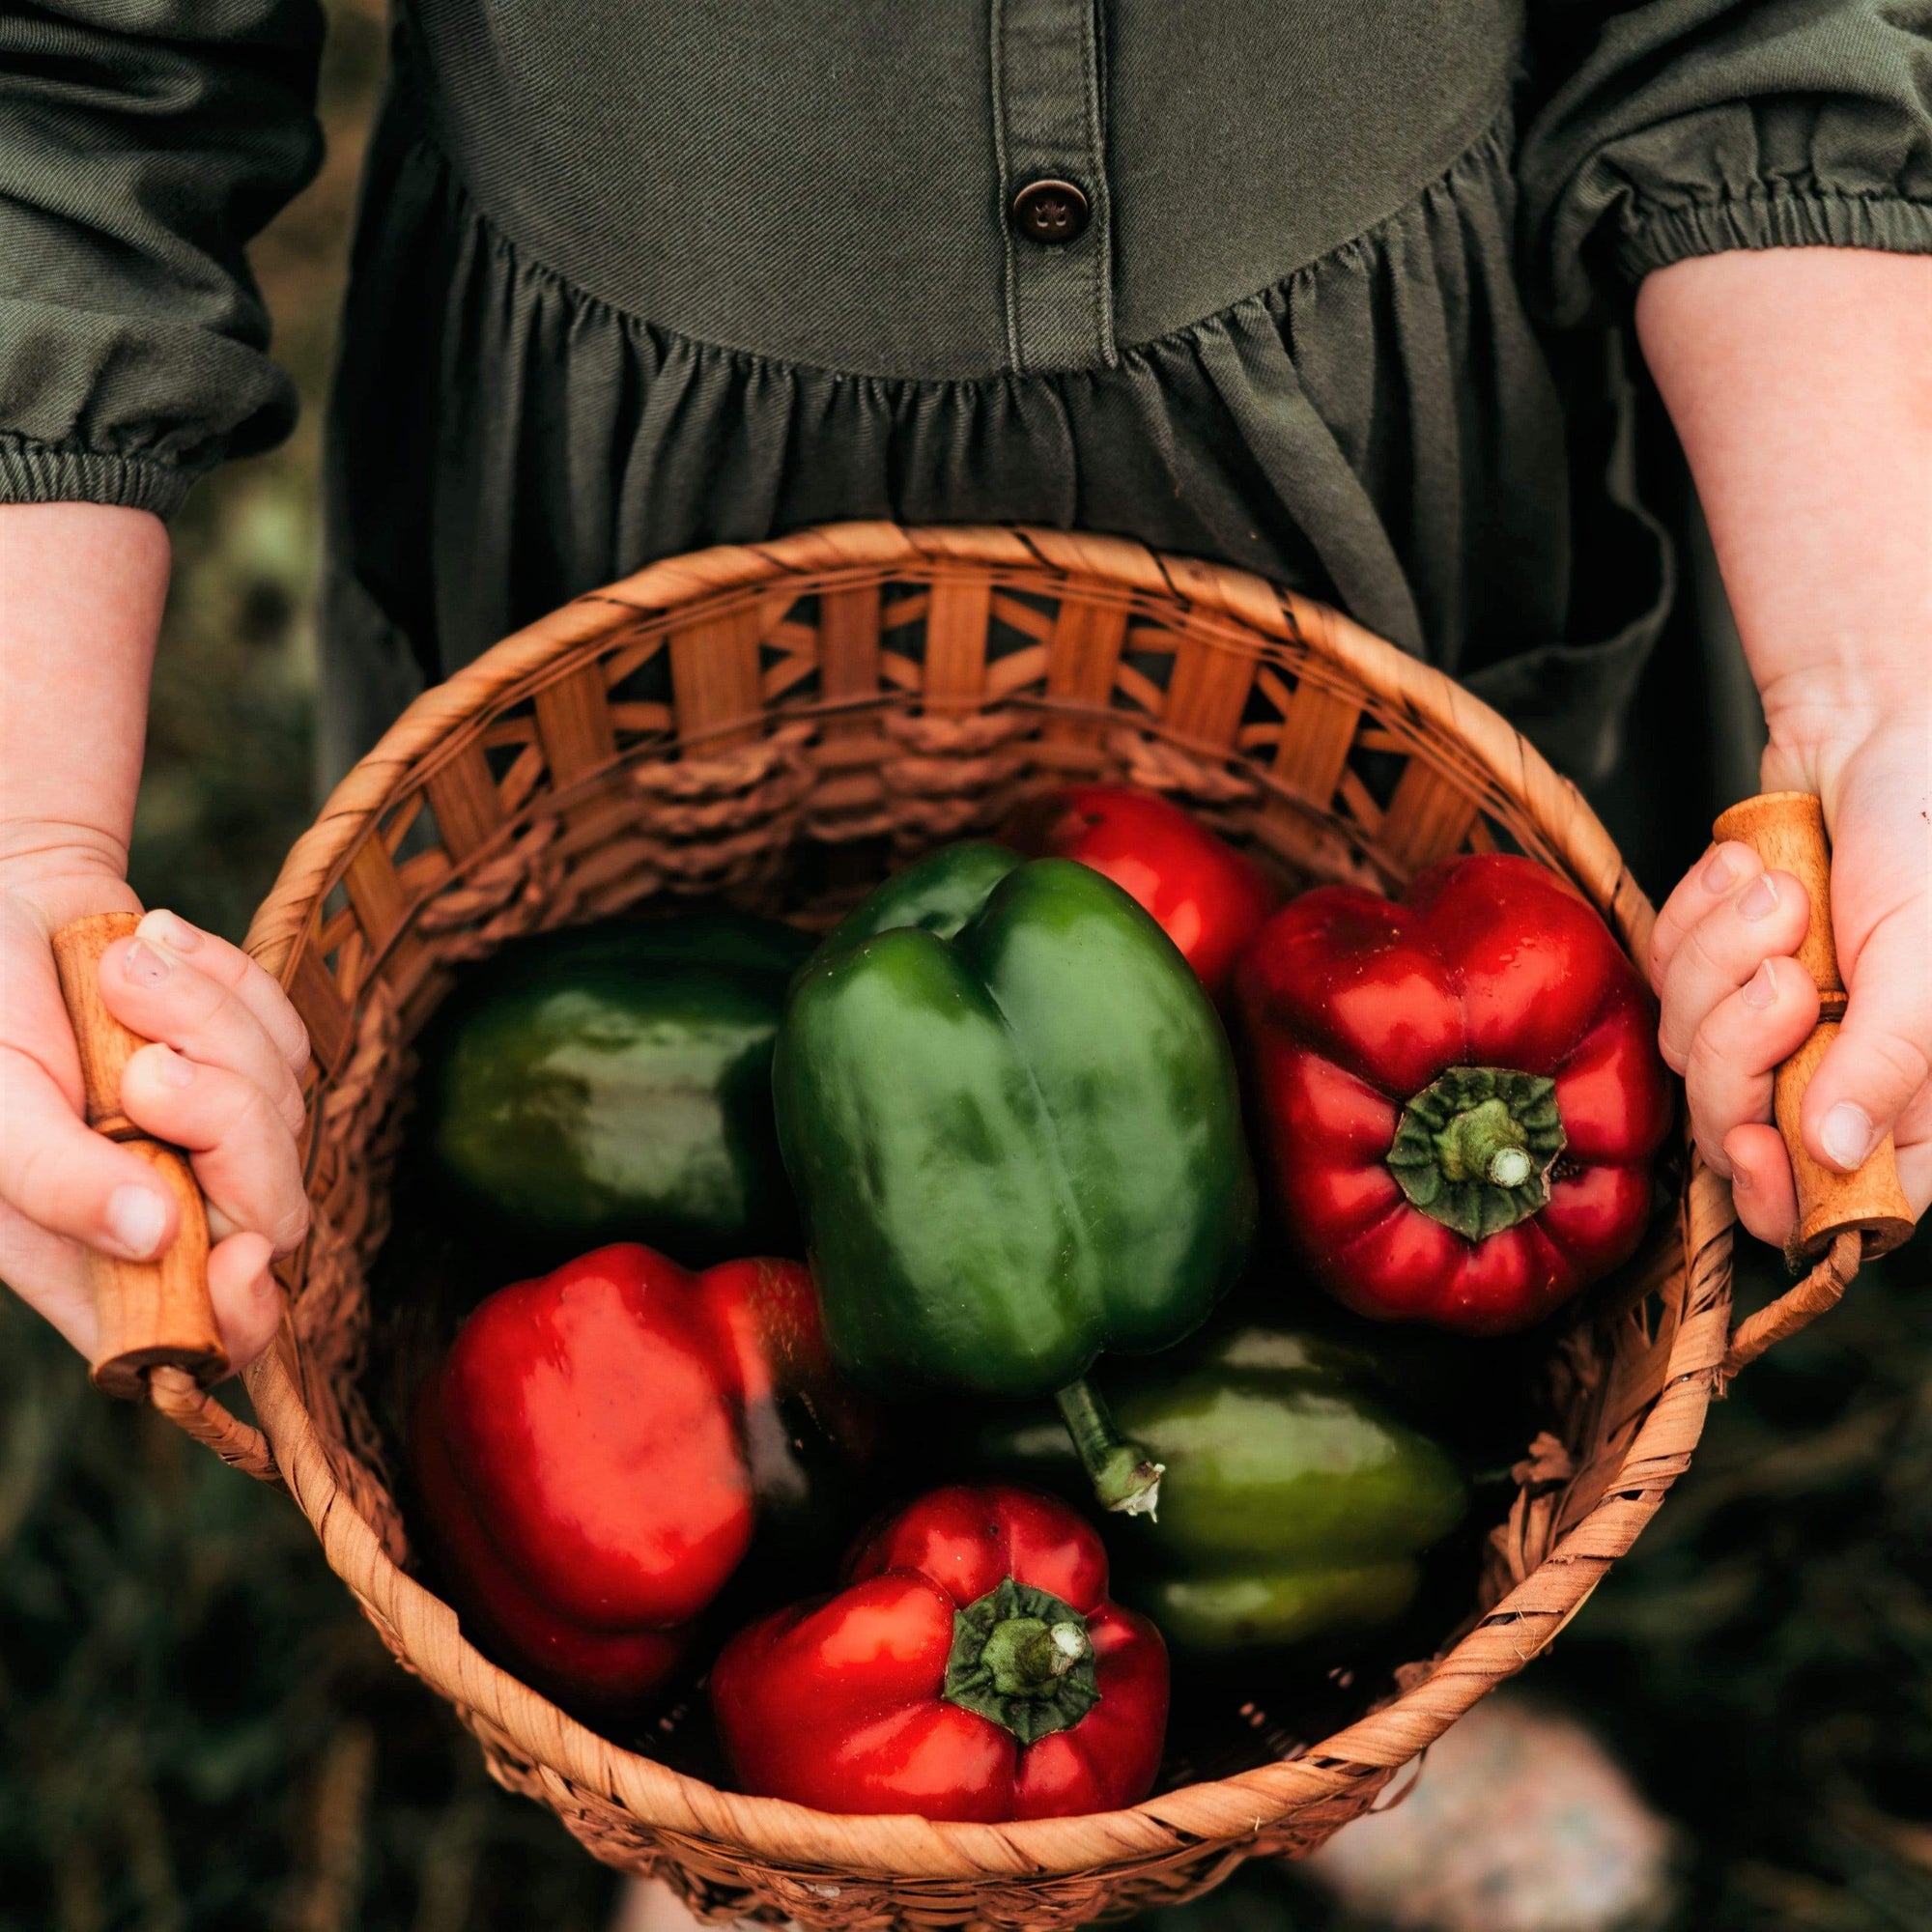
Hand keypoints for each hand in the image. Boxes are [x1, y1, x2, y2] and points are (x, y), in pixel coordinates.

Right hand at [0, 853, 310, 1372]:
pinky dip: (229, 983)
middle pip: (273, 1215)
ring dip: (207, 1024)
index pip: (205, 1337)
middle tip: (144, 1065)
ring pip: (286, 1110)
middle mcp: (170, 1206)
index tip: (237, 1255)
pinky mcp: (252, 1060)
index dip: (239, 1317)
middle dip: (224, 1125)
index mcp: (96, 1255)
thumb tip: (155, 1236)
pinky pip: (292, 1035)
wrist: (6, 907)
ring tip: (118, 973)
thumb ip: (55, 1179)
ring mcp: (218, 1136)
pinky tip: (156, 948)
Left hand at [1650, 705, 1930, 1246]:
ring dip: (1719, 962)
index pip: (1833, 1209)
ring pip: (1687, 1050)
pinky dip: (1692, 919)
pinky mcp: (1707, 967)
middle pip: (1735, 1130)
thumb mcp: (1929, 953)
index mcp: (1903, 1095)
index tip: (1753, 1142)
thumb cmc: (1930, 839)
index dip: (1782, 1197)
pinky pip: (1659, 975)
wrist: (1875, 735)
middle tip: (1788, 968)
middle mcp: (1828, 1072)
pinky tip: (1742, 871)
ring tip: (1781, 893)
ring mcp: (1762, 1023)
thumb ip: (1890, 1060)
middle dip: (1740, 1046)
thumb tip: (1830, 1153)